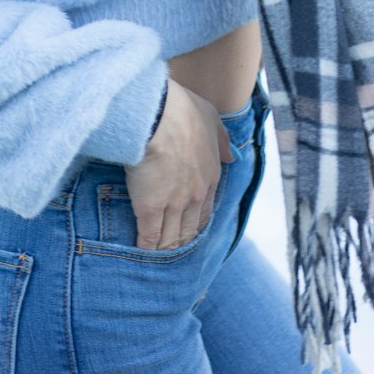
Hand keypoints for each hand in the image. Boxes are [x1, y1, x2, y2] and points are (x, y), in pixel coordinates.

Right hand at [122, 78, 232, 248]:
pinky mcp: (150, 209)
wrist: (158, 114)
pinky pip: (150, 236)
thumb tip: (231, 157)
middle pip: (189, 229)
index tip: (190, 233)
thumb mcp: (210, 118)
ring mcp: (173, 204)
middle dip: (182, 244)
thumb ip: (221, 140)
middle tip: (174, 257)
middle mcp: (195, 196)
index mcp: (210, 176)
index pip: (205, 210)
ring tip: (157, 263)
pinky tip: (142, 257)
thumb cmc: (182, 109)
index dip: (196, 225)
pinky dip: (146, 249)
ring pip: (171, 237)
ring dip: (165, 251)